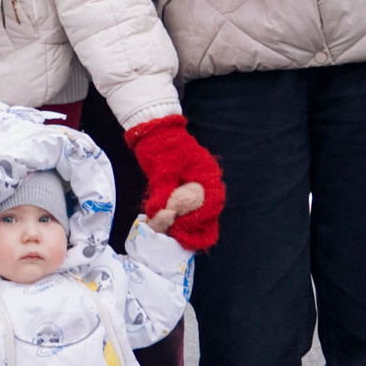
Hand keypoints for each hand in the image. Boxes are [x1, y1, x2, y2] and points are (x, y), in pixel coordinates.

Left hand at [123, 115, 224, 252]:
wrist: (154, 131)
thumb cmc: (159, 147)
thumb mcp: (159, 171)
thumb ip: (162, 194)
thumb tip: (160, 216)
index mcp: (207, 174)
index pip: (211, 204)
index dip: (197, 220)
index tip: (179, 227)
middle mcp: (209, 181)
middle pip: (210, 212)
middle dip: (195, 227)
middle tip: (176, 233)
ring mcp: (202, 184)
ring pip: (203, 213)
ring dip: (190, 224)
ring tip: (172, 231)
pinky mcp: (192, 188)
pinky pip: (194, 208)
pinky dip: (185, 218)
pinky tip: (171, 224)